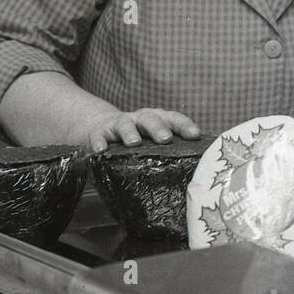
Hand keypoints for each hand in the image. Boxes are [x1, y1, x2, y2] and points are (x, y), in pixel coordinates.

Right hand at [80, 108, 201, 152]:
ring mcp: (119, 124)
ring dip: (130, 132)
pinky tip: (100, 150)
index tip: (195, 135)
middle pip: (150, 119)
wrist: (100, 126)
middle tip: (165, 139)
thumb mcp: (152, 140)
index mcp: (157, 120)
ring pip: (125, 124)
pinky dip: (99, 142)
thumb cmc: (137, 138)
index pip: (173, 119)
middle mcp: (139, 120)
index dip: (185, 125)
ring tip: (134, 142)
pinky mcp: (99, 132)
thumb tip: (195, 173)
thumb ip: (170, 150)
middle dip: (158, 128)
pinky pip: (99, 136)